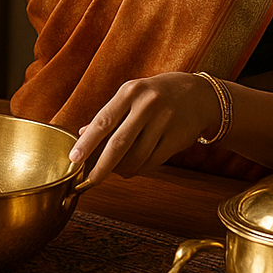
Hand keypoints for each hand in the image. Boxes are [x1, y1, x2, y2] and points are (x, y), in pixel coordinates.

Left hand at [68, 72, 222, 184]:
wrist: (198, 94)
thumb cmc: (156, 95)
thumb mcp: (131, 96)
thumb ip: (108, 115)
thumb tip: (82, 134)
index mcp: (130, 92)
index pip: (103, 121)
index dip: (87, 142)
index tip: (74, 158)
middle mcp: (147, 104)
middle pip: (119, 143)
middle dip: (102, 166)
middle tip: (90, 180)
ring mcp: (165, 121)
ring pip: (136, 156)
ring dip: (122, 169)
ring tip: (115, 171)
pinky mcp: (177, 138)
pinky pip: (152, 161)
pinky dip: (139, 169)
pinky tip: (133, 168)